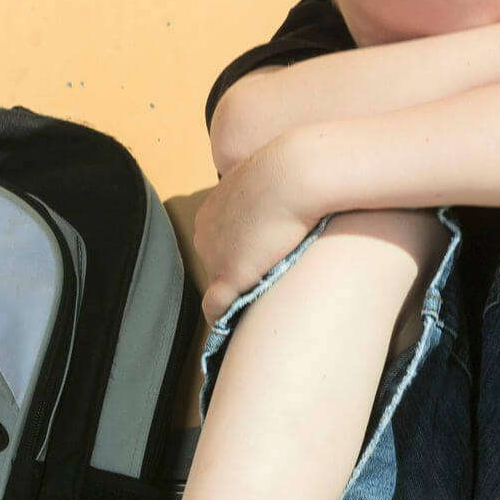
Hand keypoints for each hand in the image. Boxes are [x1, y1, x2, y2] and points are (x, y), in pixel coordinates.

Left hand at [193, 135, 319, 322]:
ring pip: (218, 285)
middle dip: (237, 273)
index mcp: (210, 212)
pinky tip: (231, 326)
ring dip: (235, 294)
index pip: (217, 243)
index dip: (238, 254)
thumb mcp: (266, 183)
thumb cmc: (290, 173)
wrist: (295, 175)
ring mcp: (215, 255)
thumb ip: (262, 199)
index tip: (258, 260)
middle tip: (266, 279)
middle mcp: (204, 235)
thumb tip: (278, 206)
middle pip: (215, 264)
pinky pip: (216, 306)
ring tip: (258, 302)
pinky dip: (221, 317)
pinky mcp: (231, 275)